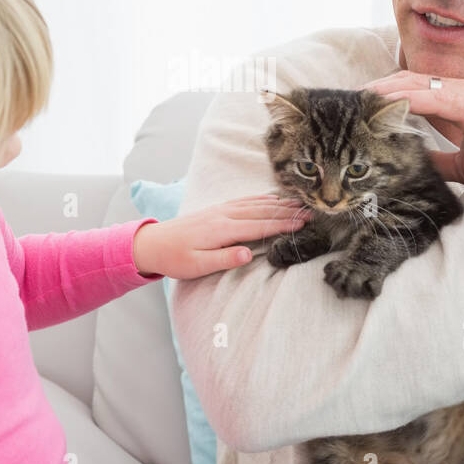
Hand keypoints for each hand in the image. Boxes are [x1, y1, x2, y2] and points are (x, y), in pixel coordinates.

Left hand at [132, 195, 310, 279]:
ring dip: (278, 203)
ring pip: (255, 203)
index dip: (283, 224)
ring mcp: (220, 210)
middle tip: (312, 211)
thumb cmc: (175, 259)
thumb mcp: (197, 265)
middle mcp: (223, 215)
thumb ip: (223, 259)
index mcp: (221, 230)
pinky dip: (261, 198)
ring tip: (299, 203)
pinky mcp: (217, 210)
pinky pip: (244, 200)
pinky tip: (271, 198)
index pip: (259, 226)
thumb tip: (248, 253)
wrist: (152, 243)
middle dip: (288, 211)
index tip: (303, 224)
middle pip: (262, 211)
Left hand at [361, 72, 463, 199]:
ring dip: (383, 92)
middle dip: (375, 92)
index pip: (411, 93)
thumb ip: (440, 160)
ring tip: (354, 101)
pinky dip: (406, 99)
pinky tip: (383, 106)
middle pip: (406, 83)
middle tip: (344, 103)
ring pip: (416, 84)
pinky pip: (434, 96)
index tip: (354, 111)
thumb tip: (414, 166)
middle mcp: (461, 93)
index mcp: (459, 104)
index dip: (382, 100)